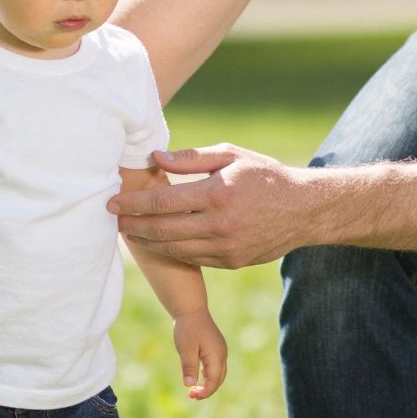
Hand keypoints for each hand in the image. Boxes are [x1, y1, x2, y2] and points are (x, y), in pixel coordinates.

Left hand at [110, 145, 317, 269]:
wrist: (304, 209)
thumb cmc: (265, 176)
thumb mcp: (232, 156)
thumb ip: (191, 158)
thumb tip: (155, 159)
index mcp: (218, 193)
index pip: (163, 201)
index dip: (133, 203)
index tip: (112, 202)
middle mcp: (220, 224)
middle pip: (162, 229)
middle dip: (133, 225)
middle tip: (113, 220)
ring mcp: (226, 247)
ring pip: (174, 249)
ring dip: (148, 241)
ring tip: (130, 232)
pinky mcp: (232, 261)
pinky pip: (193, 258)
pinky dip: (172, 251)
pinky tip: (159, 242)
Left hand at [172, 308, 227, 399]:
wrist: (191, 309)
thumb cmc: (187, 328)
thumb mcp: (186, 349)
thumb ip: (189, 367)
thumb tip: (190, 385)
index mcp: (216, 356)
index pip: (214, 381)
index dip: (204, 392)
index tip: (191, 396)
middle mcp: (222, 354)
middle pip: (219, 379)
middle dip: (207, 390)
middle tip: (191, 396)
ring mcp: (220, 350)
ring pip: (218, 373)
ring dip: (208, 383)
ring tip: (194, 390)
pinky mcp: (216, 347)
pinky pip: (215, 366)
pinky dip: (208, 375)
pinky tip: (197, 376)